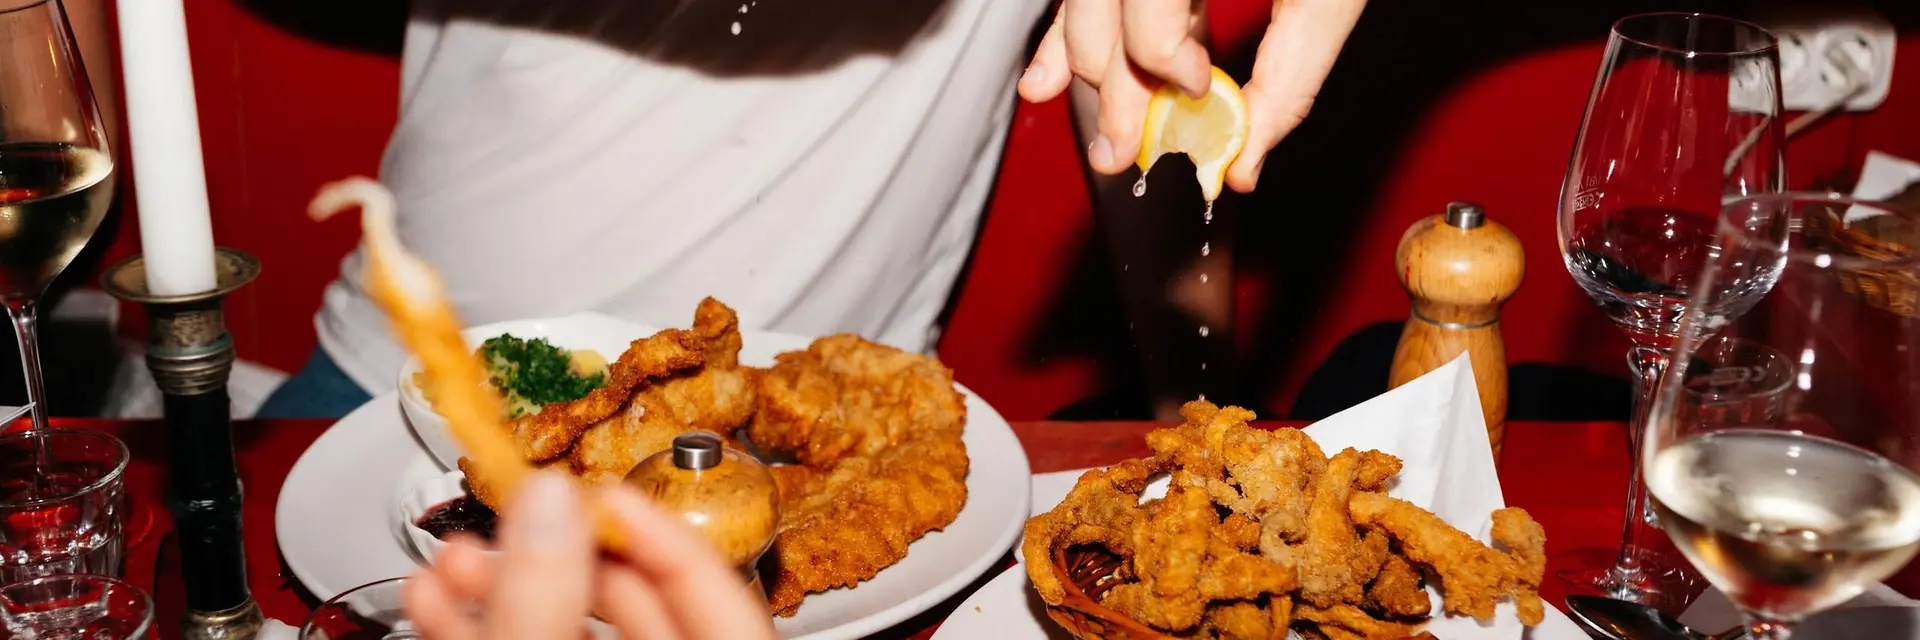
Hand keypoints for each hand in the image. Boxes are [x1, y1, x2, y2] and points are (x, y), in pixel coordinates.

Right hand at [402, 472, 776, 639]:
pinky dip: (489, 625)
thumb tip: (548, 501)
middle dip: (560, 550)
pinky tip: (441, 597)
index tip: (600, 487)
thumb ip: (546, 601)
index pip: (718, 589)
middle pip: (639, 601)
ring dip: (507, 584)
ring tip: (456, 555)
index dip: (656, 529)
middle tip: (518, 510)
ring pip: (575, 629)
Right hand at [1018, 0, 1366, 191]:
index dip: (1160, 58)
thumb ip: (1288, 80)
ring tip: (1063, 110)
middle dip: (1108, 82)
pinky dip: (1074, 26)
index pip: (1148, 7)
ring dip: (1074, 57)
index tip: (1195, 86)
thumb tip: (1242, 165)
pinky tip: (1048, 74)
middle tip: (1118, 149)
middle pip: (1101, 7)